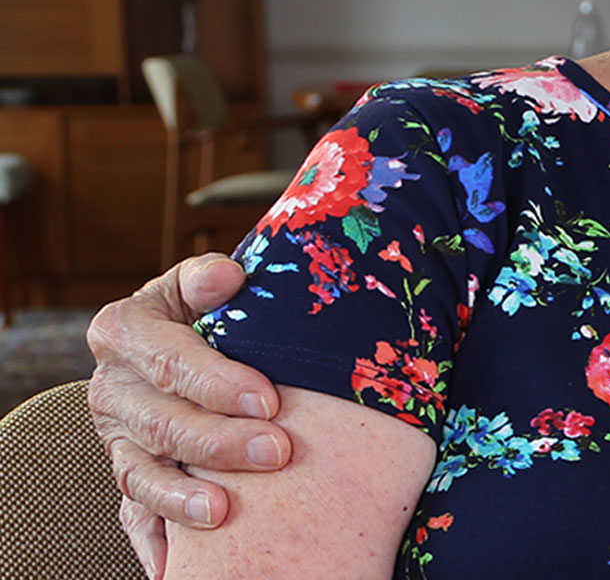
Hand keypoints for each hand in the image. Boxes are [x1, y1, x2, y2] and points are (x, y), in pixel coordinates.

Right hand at [86, 254, 289, 578]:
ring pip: (143, 474)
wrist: (176, 338)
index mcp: (123, 332)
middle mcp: (112, 389)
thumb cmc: (204, 308)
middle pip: (163, 423)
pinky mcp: (128, 476)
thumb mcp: (199, 283)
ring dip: (184, 497)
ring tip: (225, 512)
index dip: (218, 381)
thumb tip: (227, 277)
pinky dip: (155, 542)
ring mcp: (118, 439)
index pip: (169, 360)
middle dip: (221, 442)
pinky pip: (136, 515)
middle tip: (278, 452)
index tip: (268, 397)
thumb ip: (207, 278)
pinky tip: (175, 568)